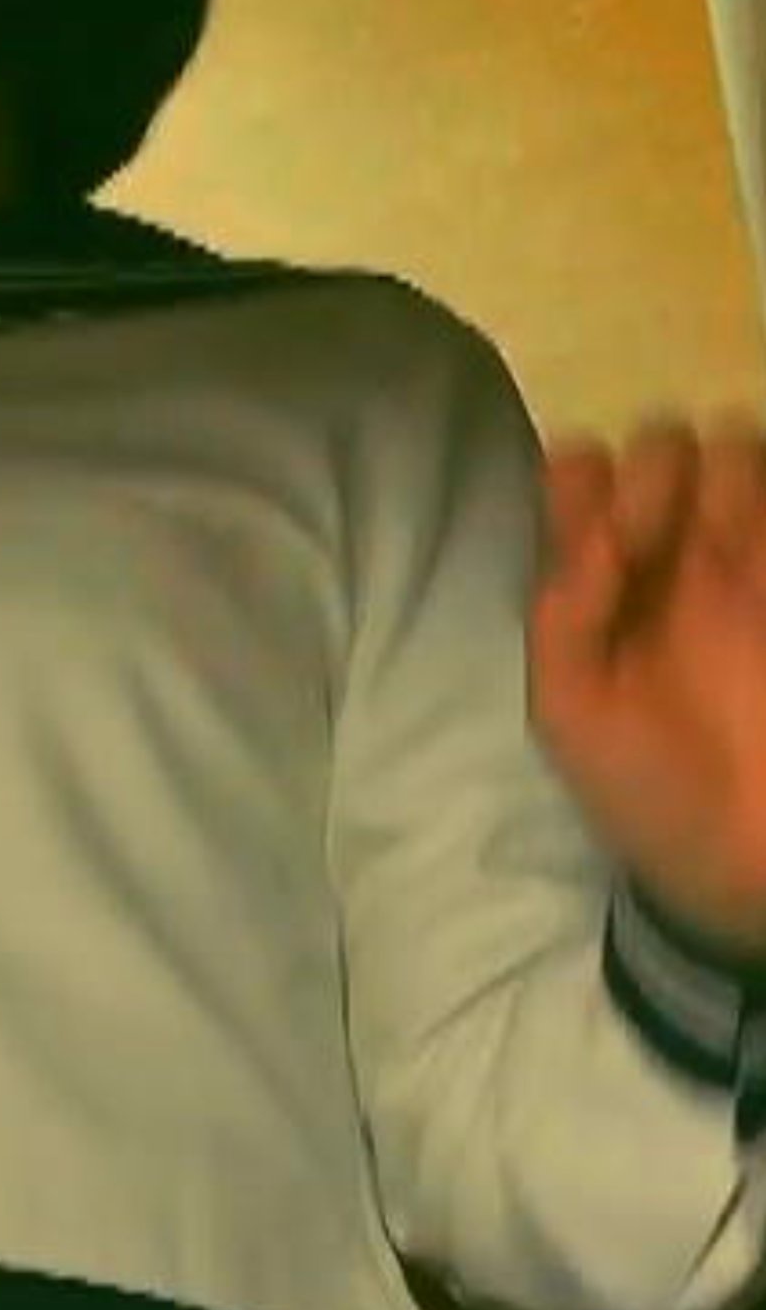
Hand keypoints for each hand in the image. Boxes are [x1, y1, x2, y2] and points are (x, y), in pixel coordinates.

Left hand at [527, 412, 765, 954]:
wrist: (742, 863)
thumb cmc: (645, 788)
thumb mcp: (571, 713)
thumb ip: (564, 614)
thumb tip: (593, 530)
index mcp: (605, 579)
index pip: (584, 475)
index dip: (585, 478)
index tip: (597, 518)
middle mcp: (674, 555)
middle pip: (665, 446)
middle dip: (659, 466)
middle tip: (660, 532)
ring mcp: (745, 565)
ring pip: (737, 456)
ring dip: (725, 478)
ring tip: (716, 549)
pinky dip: (760, 507)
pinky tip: (749, 566)